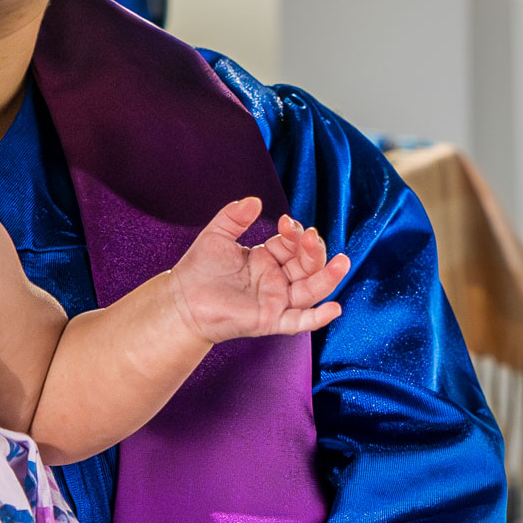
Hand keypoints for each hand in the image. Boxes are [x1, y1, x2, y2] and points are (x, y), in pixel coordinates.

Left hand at [169, 198, 350, 344]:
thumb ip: (235, 216)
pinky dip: (318, 317)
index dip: (294, 233)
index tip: (286, 222)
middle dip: (314, 250)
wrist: (180, 299)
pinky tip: (334, 308)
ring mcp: (276, 301)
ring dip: (328, 278)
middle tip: (311, 236)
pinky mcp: (270, 320)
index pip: (292, 245)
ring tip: (342, 263)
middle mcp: (276, 280)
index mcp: (266, 259)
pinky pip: (299, 322)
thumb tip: (255, 200)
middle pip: (308, 265)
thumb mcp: (217, 235)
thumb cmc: (198, 269)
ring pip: (311, 290)